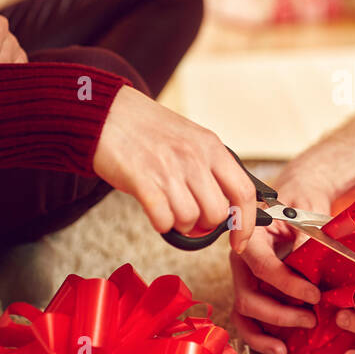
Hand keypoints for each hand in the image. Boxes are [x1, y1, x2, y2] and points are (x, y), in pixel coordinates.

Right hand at [93, 86, 257, 249]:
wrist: (108, 112)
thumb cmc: (150, 130)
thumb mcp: (192, 139)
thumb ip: (211, 169)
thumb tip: (226, 209)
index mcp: (212, 146)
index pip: (244, 191)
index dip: (246, 223)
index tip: (239, 240)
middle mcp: (194, 157)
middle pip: (217, 212)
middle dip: (205, 223)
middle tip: (190, 215)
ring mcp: (169, 169)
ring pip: (190, 219)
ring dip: (180, 223)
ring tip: (169, 207)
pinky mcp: (142, 181)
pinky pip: (164, 220)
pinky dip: (161, 223)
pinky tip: (156, 211)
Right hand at [229, 171, 338, 353]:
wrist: (297, 197)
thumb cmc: (303, 202)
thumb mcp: (309, 212)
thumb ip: (307, 237)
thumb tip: (308, 265)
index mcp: (252, 235)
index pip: (262, 266)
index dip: (288, 285)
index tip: (315, 295)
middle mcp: (242, 259)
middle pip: (247, 296)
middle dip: (279, 313)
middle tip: (312, 318)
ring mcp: (243, 277)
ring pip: (243, 312)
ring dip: (266, 332)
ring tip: (289, 348)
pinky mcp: (250, 291)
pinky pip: (247, 320)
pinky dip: (260, 338)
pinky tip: (279, 351)